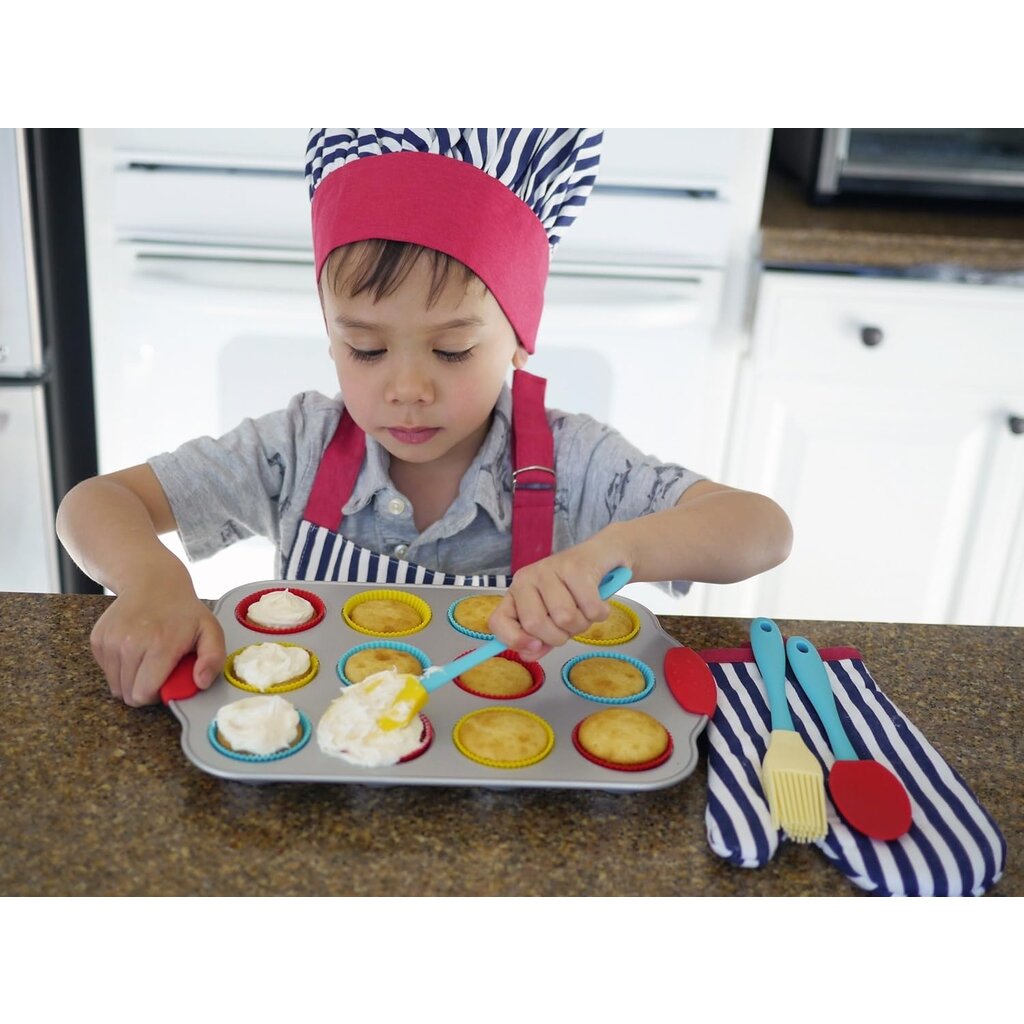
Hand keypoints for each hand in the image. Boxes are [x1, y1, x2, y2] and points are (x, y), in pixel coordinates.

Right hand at [90, 582, 224, 706]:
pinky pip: (106, 671)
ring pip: (115, 686)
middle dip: (144, 689)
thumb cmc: (183, 611)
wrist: (152, 582)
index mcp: (160, 645)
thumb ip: (212, 659)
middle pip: (128, 694)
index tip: (167, 680)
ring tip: (147, 657)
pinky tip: (134, 648)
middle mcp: (130, 644)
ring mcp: (110, 641)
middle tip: (158, 669)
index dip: (157, 694)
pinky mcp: (97, 639)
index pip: (143, 694)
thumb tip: (200, 682)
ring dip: (131, 679)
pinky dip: (119, 667)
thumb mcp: (210, 630)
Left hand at [488, 545, 623, 659]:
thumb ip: (538, 640)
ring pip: (565, 618)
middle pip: (535, 625)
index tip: (537, 646)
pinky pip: (590, 609)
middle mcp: (527, 579)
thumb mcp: (550, 617)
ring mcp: (549, 570)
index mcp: (515, 593)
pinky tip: (599, 602)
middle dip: (559, 636)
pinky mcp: (576, 568)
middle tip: (570, 626)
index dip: (515, 640)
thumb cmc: (571, 591)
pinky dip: (600, 613)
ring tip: (585, 611)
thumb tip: (528, 654)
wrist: (598, 557)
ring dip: (582, 624)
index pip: (498, 622)